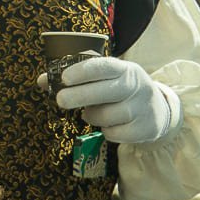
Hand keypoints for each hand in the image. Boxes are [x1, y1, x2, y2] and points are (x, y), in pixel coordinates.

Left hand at [46, 55, 180, 144]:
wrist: (158, 111)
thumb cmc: (120, 91)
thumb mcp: (104, 79)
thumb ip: (75, 78)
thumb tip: (42, 81)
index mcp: (124, 69)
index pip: (104, 66)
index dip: (83, 71)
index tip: (64, 78)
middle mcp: (137, 86)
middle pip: (107, 91)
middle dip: (80, 96)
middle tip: (60, 100)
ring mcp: (143, 108)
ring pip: (108, 115)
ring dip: (92, 116)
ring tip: (89, 113)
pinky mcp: (145, 128)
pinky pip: (116, 134)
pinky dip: (106, 131)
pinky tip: (107, 125)